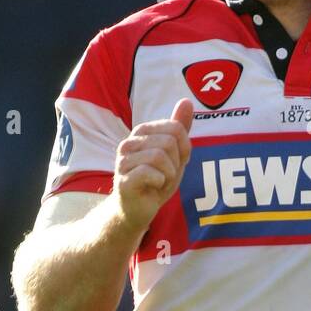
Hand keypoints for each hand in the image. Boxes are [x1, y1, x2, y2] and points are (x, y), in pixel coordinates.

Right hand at [113, 98, 193, 232]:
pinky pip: (150, 172)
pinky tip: (153, 187)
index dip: (183, 149)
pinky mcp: (123, 180)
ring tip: (160, 182)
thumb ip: (180, 128)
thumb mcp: (174, 153)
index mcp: (141, 132)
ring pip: (159, 156)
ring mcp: (123, 161)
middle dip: (175, 163)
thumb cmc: (156, 179)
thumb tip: (187, 101)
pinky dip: (160, 182)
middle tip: (166, 175)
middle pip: (169, 142)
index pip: (175, 128)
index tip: (174, 162)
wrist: (139, 209)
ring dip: (168, 174)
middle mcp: (129, 143)